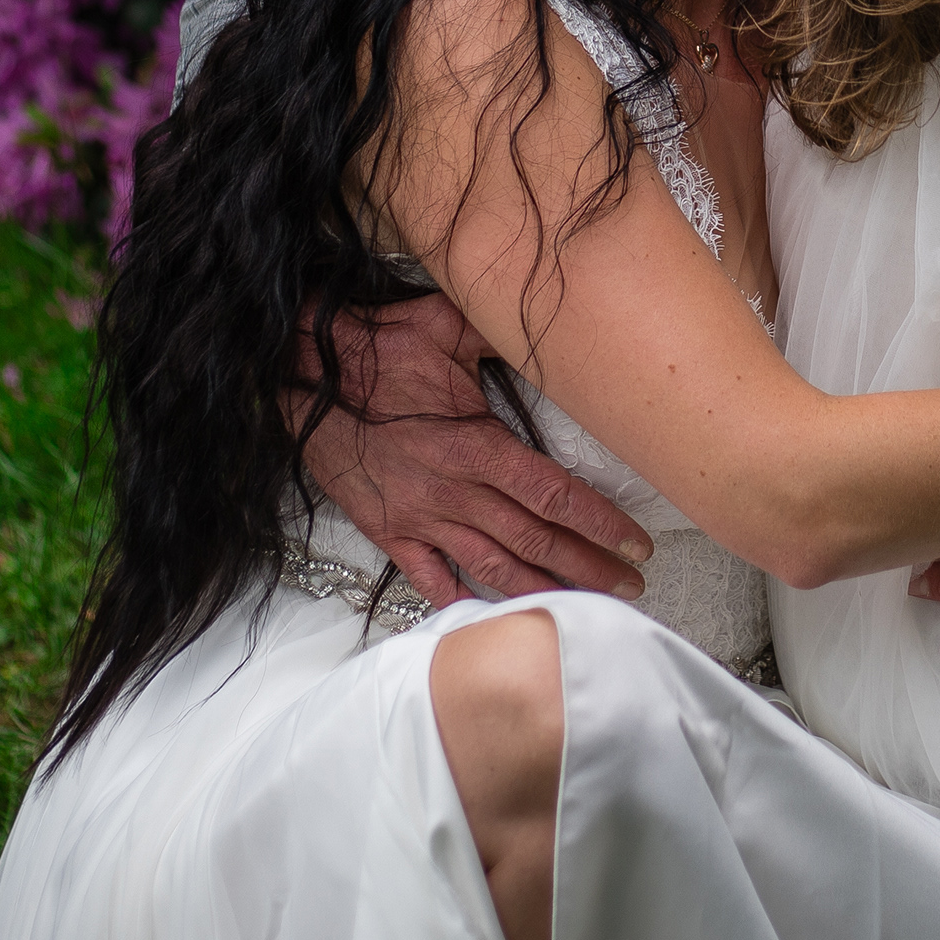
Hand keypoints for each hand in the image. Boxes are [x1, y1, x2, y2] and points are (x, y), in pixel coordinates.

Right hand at [294, 294, 655, 605]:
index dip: (600, 523)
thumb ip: (501, 332)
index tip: (636, 543)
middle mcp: (456, 490)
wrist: (303, 379)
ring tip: (581, 608)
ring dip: (541, 589)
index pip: (555, 495)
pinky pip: (429, 576)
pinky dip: (459, 599)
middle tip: (629, 587)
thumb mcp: (447, 325)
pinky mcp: (389, 531)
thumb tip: (549, 322)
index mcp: (479, 445)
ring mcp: (422, 517)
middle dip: (588, 567)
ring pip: (493, 566)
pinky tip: (488, 617)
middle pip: (536, 540)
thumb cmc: (377, 350)